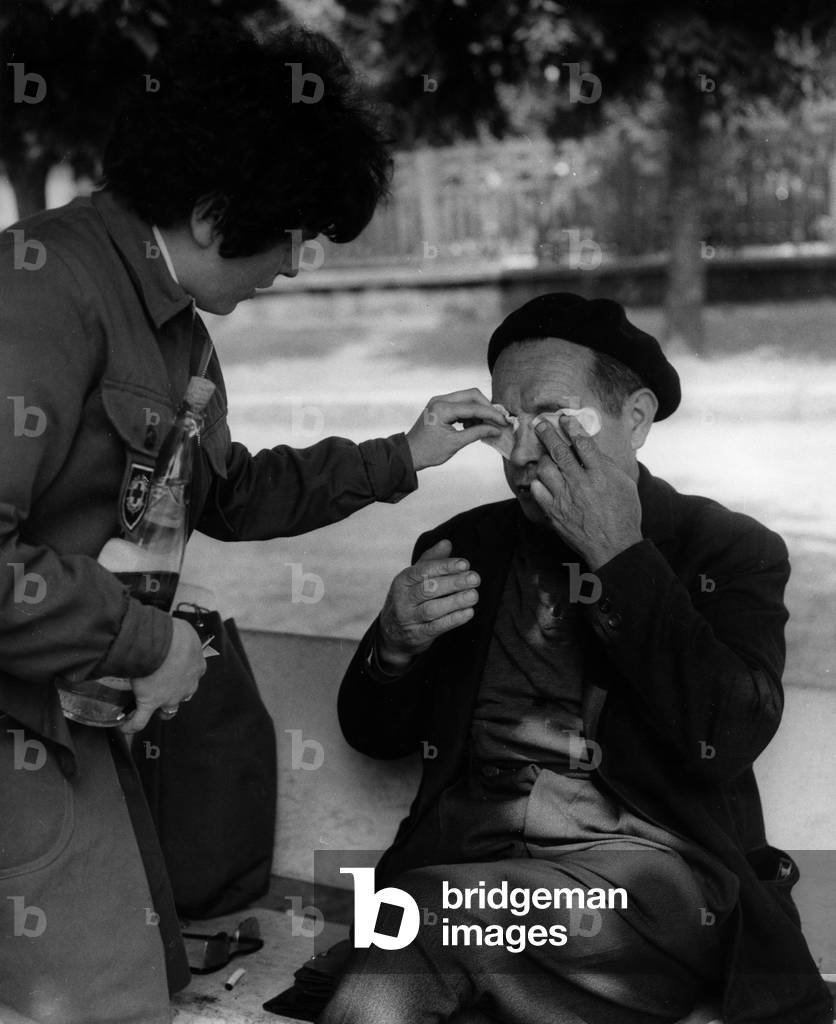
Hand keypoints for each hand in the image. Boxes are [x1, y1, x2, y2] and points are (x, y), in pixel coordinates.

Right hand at [119, 617, 206, 733]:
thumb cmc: (175, 634)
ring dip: (160, 711)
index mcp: (196, 666)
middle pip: (184, 694)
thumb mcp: (185, 631)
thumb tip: (174, 631)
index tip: (178, 670)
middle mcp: (186, 686)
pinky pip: (140, 720)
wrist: (162, 644)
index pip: (194, 674)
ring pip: (168, 710)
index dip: (186, 673)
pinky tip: (126, 727)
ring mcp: (169, 697)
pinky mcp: (150, 703)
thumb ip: (181, 636)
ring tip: (150, 710)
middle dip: (176, 693)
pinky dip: (133, 725)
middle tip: (165, 687)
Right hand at [377, 539, 479, 669]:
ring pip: (432, 609)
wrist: (391, 634)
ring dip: (455, 601)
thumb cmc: (408, 600)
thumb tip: (447, 543)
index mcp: (403, 580)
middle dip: (454, 582)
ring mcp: (409, 618)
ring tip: (474, 595)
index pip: (424, 570)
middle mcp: (403, 599)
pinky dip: (453, 620)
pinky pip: (437, 627)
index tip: (465, 564)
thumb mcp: (414, 579)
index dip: (445, 566)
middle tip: (475, 578)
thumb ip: (431, 560)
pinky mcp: (418, 635)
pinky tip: (468, 612)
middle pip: (429, 588)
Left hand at [405, 389, 506, 470]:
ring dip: (479, 410)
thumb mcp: (455, 444)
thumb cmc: (429, 451)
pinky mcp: (440, 406)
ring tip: (487, 426)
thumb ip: (477, 433)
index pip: (473, 407)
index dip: (491, 414)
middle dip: (487, 407)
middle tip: (499, 420)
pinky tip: (474, 426)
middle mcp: (440, 400)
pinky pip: (460, 404)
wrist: (409, 454)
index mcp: (442, 409)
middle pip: (472, 395)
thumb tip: (496, 430)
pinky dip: (470, 413)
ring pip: (467, 398)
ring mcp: (440, 401)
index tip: (504, 421)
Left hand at [530, 415, 641, 569]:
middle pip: (559, 451)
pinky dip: (538, 481)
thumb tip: (591, 448)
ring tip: (544, 456)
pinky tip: (542, 480)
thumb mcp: (625, 484)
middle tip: (540, 424)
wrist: (614, 546)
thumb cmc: (623, 514)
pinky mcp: (554, 511)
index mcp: (601, 474)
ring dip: (543, 459)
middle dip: (547, 434)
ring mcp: (565, 498)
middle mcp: (581, 483)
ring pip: (545, 469)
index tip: (564, 419)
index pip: (583, 443)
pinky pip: (538, 490)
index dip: (572, 427)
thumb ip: (607, 464)